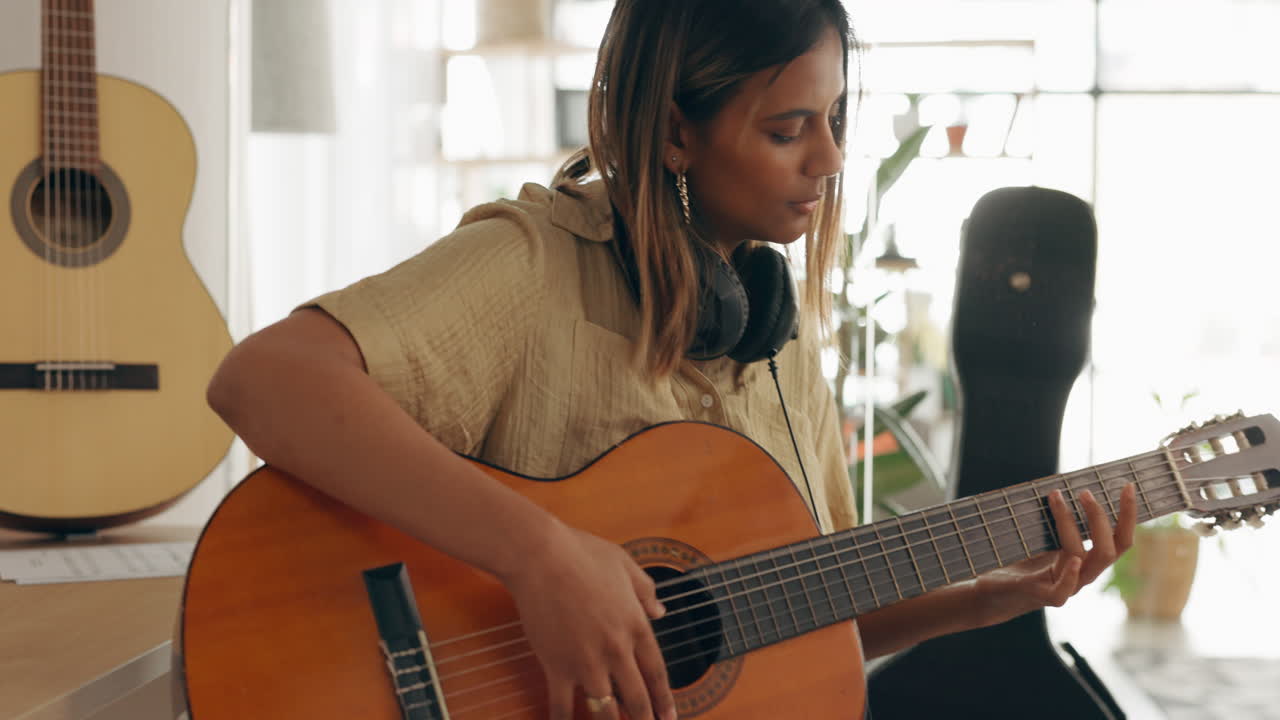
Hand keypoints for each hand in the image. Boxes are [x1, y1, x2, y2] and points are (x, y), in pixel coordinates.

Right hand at [501, 523, 677, 719]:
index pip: (657, 673)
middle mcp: (616, 650)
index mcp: (636, 626)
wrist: (541, 556)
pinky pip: (562, 705)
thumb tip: (660, 610)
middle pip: (637, 698)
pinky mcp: (556, 666)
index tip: (670, 716)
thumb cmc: (582, 553)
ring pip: (605, 709)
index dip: (665, 699)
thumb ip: (645, 590)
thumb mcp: (625, 564)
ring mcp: (586, 661)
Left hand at [968, 484, 1137, 628]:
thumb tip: (1060, 485)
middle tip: (1085, 492)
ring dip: (1071, 524)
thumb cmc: (1022, 563)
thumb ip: (1058, 521)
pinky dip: (1070, 575)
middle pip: (1109, 549)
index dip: (1128, 514)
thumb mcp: (1044, 538)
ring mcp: (1066, 586)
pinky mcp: (1044, 595)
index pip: (1119, 539)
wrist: (996, 593)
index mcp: (1088, 559)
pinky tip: (1073, 559)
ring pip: (1083, 558)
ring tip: (1057, 498)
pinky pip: (1064, 590)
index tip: (1128, 485)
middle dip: (1100, 518)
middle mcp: (1083, 573)